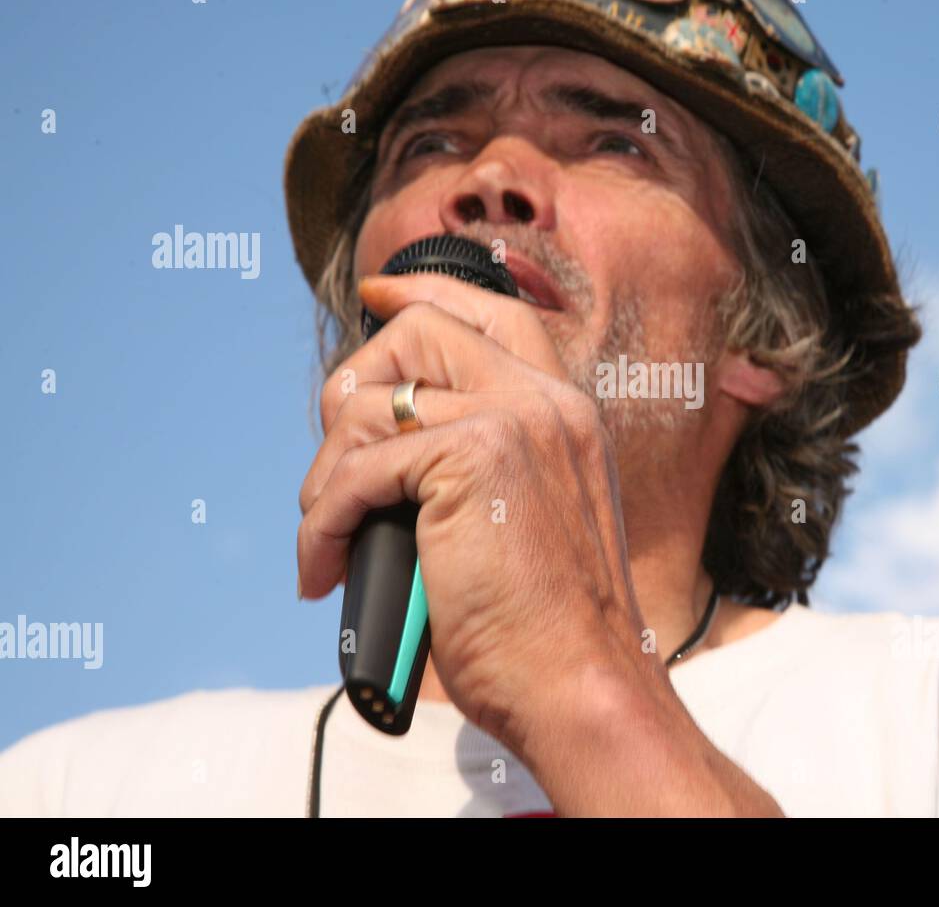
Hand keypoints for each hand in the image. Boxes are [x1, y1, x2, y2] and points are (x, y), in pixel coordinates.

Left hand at [296, 273, 650, 753]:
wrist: (582, 685)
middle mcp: (544, 402)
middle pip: (421, 329)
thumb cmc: (550, 631)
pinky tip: (322, 569)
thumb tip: (387, 454)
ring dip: (326, 472)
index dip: (426, 291)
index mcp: (566, 414)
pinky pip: (355, 471)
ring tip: (327, 533)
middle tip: (336, 457)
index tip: (377, 292)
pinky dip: (319, 522)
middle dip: (356, 378)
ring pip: (372, 402)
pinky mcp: (468, 460)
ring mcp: (511, 421)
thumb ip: (482, 469)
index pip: (495, 314)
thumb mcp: (529, 524)